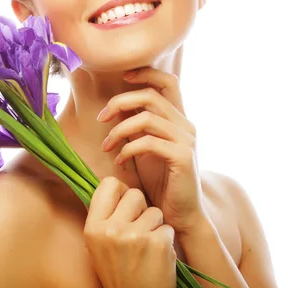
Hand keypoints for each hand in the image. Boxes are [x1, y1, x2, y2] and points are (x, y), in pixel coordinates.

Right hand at [84, 176, 176, 287]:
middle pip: (135, 194)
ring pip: (154, 211)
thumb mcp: (97, 243)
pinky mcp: (157, 244)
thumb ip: (103, 216)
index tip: (124, 203)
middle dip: (141, 208)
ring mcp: (134, 236)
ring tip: (147, 245)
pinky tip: (158, 255)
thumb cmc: (118, 271)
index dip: (121, 191)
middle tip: (138, 228)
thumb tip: (115, 187)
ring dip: (155, 226)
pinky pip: (168, 227)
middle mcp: (111, 229)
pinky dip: (166, 240)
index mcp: (93, 227)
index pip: (108, 184)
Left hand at [98, 66, 207, 236]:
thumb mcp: (145, 146)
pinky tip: (119, 161)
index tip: (123, 77)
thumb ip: (138, 125)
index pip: (168, 81)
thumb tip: (117, 106)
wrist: (180, 215)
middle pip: (151, 95)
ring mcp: (187, 140)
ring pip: (147, 118)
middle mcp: (186, 125)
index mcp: (178, 118)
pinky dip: (127, 149)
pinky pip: (148, 142)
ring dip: (119, 130)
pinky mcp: (183, 157)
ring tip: (107, 146)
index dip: (146, 72)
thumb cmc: (160, 181)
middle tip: (101, 118)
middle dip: (119, 102)